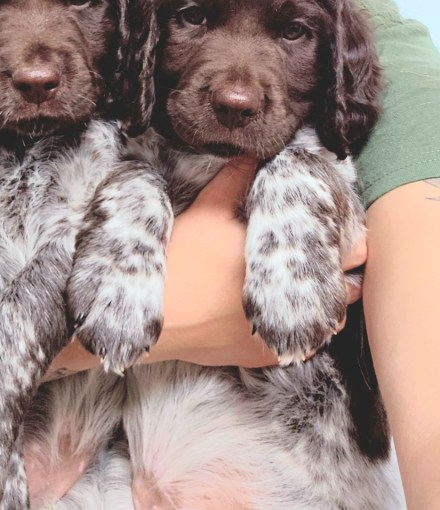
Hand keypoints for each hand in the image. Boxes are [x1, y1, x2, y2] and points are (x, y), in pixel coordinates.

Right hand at [46, 157, 365, 374]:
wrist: (157, 318)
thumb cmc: (182, 260)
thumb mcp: (207, 209)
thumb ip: (236, 179)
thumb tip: (253, 154)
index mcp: (288, 258)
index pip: (349, 249)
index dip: (352, 236)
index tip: (345, 226)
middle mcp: (294, 300)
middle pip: (349, 287)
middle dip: (345, 269)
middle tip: (337, 251)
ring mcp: (283, 331)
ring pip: (333, 318)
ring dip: (330, 299)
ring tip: (316, 280)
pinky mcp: (267, 355)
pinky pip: (307, 343)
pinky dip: (307, 325)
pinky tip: (293, 309)